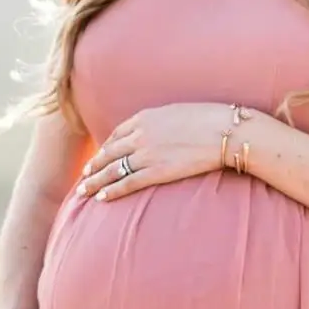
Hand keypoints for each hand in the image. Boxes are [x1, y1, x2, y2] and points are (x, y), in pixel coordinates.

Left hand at [77, 102, 236, 200]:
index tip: (99, 155)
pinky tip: (102, 197)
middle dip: (94, 165)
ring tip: (85, 190)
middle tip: (84, 175)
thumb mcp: (177, 111)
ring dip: (96, 181)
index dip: (105, 147)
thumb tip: (158, 130)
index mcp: (145, 117)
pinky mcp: (157, 171)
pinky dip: (112, 190)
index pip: (116, 134)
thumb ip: (161, 121)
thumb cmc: (208, 119)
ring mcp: (147, 153)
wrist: (224, 130)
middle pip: (109, 152)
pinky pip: (128, 182)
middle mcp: (140, 135)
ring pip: (112, 169)